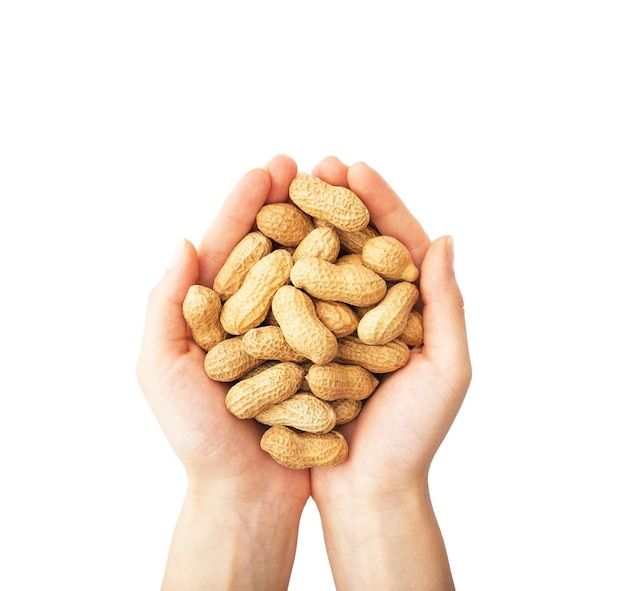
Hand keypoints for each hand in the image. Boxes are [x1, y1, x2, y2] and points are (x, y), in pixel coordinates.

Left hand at [136, 155, 309, 590]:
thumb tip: (182, 241)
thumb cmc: (199, 439)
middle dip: (290, 204)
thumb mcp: (162, 371)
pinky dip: (349, 276)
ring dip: (325, 229)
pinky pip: (338, 308)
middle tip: (311, 162)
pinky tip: (366, 246)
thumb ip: (164, 305)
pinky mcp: (322, 354)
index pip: (229, 244)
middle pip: (273, 248)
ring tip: (345, 190)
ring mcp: (291, 332)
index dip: (245, 203)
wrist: (249, 495)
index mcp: (211, 312)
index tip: (269, 166)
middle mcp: (254, 315)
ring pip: (310, 271)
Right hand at [308, 156, 470, 589]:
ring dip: (303, 227)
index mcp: (413, 311)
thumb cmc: (411, 438)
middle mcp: (372, 312)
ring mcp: (335, 326)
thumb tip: (447, 237)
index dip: (379, 203)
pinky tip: (262, 240)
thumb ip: (447, 306)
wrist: (365, 490)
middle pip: (354, 246)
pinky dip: (280, 271)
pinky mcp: (304, 347)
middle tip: (314, 163)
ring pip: (319, 268)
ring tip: (284, 188)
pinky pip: (291, 302)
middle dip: (336, 204)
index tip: (354, 167)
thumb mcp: (445, 370)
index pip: (398, 244)